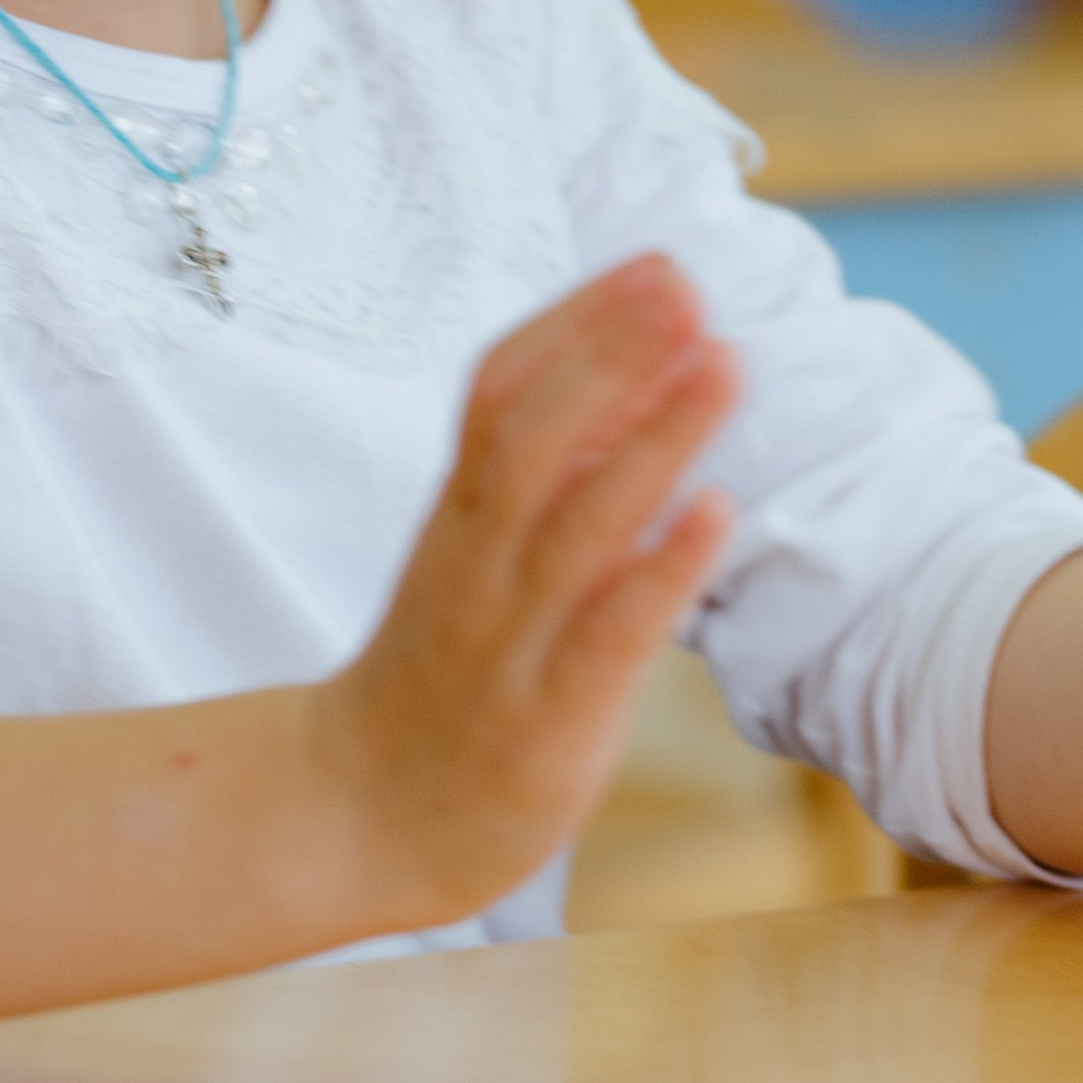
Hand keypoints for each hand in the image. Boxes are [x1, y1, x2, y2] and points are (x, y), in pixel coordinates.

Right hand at [309, 255, 739, 924]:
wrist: (357, 817)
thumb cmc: (441, 677)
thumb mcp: (473, 559)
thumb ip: (539, 480)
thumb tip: (635, 382)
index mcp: (460, 518)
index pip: (499, 394)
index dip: (576, 324)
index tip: (657, 264)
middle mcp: (477, 566)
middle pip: (531, 437)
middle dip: (612, 354)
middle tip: (691, 288)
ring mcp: (507, 644)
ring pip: (575, 525)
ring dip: (654, 438)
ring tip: (725, 365)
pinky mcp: (543, 724)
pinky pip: (602, 637)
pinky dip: (658, 571)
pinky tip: (718, 515)